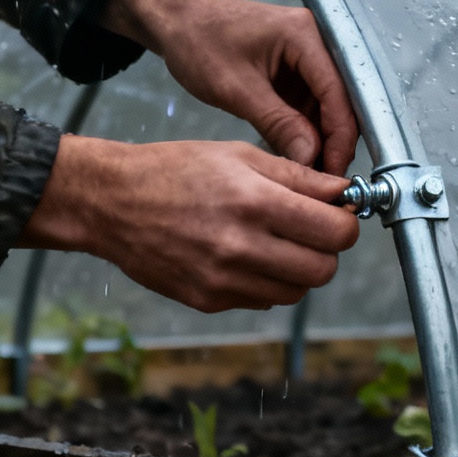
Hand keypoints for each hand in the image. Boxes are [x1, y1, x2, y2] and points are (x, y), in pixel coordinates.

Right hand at [17, 135, 360, 310]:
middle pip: (323, 269)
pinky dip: (267, 281)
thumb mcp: (239, 156)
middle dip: (326, 250)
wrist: (112, 203)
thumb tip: (344, 192)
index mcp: (254, 201)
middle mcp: (241, 245)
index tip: (337, 213)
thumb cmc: (174, 171)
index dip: (345, 222)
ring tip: (275, 241)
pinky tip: (246, 255)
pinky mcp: (209, 300)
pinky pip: (263, 301)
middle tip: (310, 230)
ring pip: (297, 291)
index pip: (335, 231)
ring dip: (298, 269)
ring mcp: (223, 279)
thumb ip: (299, 177)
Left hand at [97, 0, 358, 174]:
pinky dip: (306, 131)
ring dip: (321, 140)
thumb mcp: (237, 89)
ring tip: (312, 176)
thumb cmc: (199, 43)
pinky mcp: (295, 71)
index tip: (334, 175)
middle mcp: (315, 42)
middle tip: (325, 183)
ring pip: (327, 107)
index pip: (337, 93)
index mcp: (305, 36)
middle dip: (334, 142)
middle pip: (340, 100)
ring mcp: (307, 56)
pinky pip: (309, 106)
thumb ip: (278, 124)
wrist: (176, 21)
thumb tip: (310, 160)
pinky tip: (300, 157)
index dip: (340, 138)